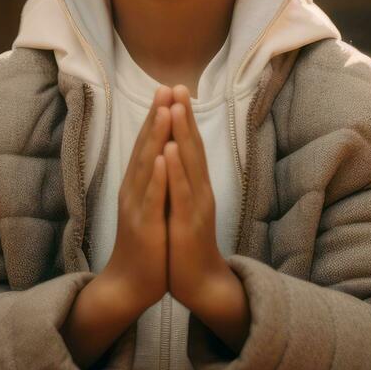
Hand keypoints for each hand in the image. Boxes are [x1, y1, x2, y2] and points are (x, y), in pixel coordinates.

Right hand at [103, 84, 173, 314]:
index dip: (156, 116)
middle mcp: (134, 190)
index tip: (167, 89)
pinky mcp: (144, 226)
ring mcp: (137, 207)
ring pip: (146, 167)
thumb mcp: (148, 206)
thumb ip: (151, 180)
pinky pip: (151, 198)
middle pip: (145, 147)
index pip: (147, 144)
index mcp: (137, 185)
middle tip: (164, 87)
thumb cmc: (145, 244)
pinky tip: (161, 158)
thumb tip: (160, 153)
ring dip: (155, 138)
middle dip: (156, 117)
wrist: (131, 283)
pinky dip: (156, 177)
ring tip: (164, 111)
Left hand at [164, 85, 231, 311]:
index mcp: (195, 186)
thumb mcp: (184, 207)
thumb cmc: (187, 244)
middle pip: (192, 147)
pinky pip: (180, 193)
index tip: (174, 89)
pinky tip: (169, 151)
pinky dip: (175, 171)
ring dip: (182, 134)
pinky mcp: (188, 224)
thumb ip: (182, 182)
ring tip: (175, 108)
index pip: (189, 145)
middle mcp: (199, 190)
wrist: (200, 283)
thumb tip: (175, 155)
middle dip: (184, 116)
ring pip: (189, 165)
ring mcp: (196, 206)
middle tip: (179, 86)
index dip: (182, 117)